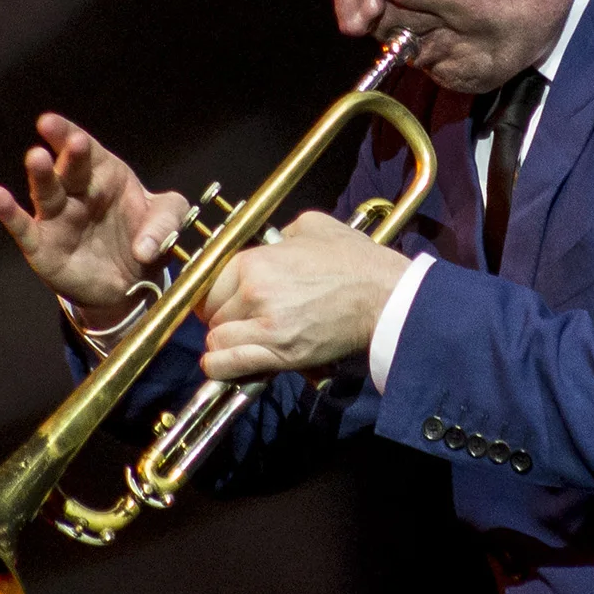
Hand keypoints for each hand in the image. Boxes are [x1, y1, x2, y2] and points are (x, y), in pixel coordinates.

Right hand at [0, 114, 188, 322]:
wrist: (129, 285)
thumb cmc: (141, 239)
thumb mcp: (166, 223)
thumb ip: (165, 221)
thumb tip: (146, 247)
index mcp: (104, 175)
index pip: (86, 150)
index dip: (68, 134)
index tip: (53, 123)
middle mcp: (77, 192)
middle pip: (67, 168)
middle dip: (65, 153)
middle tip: (60, 134)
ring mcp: (58, 219)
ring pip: (46, 193)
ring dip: (40, 175)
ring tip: (36, 157)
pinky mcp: (43, 246)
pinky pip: (24, 228)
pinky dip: (10, 213)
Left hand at [195, 210, 411, 379]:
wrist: (384, 296)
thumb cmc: (354, 261)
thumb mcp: (312, 226)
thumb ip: (279, 234)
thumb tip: (269, 243)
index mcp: (255, 261)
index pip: (208, 282)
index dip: (213, 291)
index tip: (220, 298)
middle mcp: (254, 294)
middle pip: (212, 313)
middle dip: (221, 316)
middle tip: (235, 318)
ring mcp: (266, 327)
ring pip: (218, 340)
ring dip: (223, 341)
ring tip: (234, 340)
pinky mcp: (282, 354)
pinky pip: (231, 364)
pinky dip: (220, 366)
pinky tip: (220, 364)